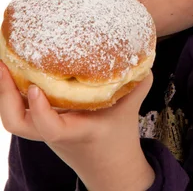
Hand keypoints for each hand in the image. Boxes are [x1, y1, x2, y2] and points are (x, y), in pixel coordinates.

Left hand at [0, 62, 154, 190]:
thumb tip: (145, 57)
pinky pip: (21, 108)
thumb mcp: (130, 110)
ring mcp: (44, 129)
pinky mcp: (41, 123)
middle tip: (4, 63)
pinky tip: (19, 67)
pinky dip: (14, 90)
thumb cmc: (119, 137)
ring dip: (5, 92)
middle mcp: (53, 132)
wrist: (109, 168)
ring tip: (5, 61)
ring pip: (13, 117)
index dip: (39, 109)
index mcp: (75, 131)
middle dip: (4, 95)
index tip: (35, 86)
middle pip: (16, 123)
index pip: (49, 128)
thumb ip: (137, 85)